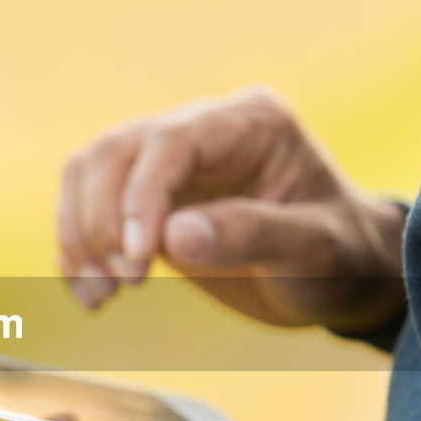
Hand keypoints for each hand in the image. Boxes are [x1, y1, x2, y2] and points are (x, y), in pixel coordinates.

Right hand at [57, 86, 406, 334]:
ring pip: (88, 172)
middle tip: (123, 285)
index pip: (170, 142)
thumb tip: (175, 236)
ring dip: (79, 236)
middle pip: (115, 151)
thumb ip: (252, 235)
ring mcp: (170, 162)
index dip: (140, 198)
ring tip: (101, 297)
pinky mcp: (147, 199)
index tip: (138, 261)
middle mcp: (202, 129)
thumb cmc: (342, 258)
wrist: (344, 276)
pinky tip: (93, 294)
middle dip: (102, 220)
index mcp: (250, 123)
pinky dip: (77, 250)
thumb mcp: (315, 250)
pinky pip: (87, 206)